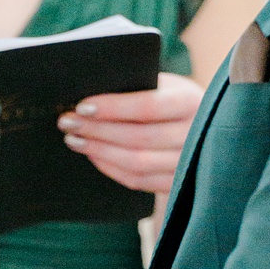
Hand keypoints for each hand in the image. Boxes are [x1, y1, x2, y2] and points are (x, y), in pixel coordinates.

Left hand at [58, 73, 205, 195]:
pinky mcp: (179, 184)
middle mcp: (196, 134)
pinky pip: (140, 181)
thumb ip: (137, 85)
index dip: (112, 108)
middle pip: (139, 138)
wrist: (202, 125)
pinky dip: (111, 169)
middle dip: (97, 131)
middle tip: (67, 123)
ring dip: (99, 152)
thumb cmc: (172, 98)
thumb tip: (88, 89)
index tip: (81, 106)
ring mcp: (190, 163)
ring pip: (137, 163)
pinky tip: (94, 156)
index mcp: (191, 101)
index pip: (147, 107)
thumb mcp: (163, 83)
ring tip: (74, 140)